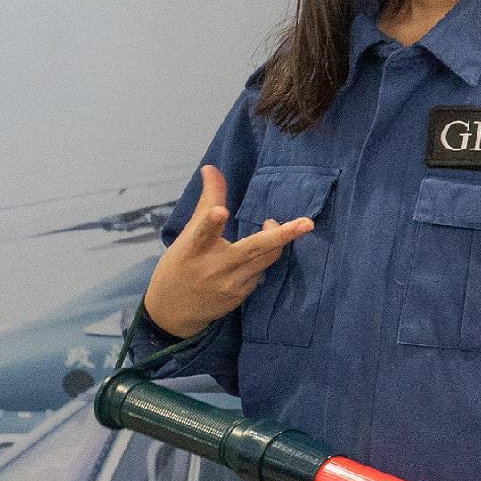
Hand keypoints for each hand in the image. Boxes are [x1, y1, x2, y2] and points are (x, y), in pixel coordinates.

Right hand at [140, 163, 312, 337]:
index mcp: (193, 249)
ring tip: (272, 225)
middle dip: (281, 236)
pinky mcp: (242, 294)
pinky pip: (261, 270)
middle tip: (307, 223)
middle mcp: (214, 267)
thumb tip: (211, 168)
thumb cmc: (180, 266)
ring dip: (278, 239)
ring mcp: (231, 283)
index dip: (210, 221)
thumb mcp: (187, 236)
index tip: (220, 211)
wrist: (173, 312)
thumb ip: (206, 202)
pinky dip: (263, 257)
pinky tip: (257, 253)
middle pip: (252, 249)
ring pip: (266, 258)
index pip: (202, 232)